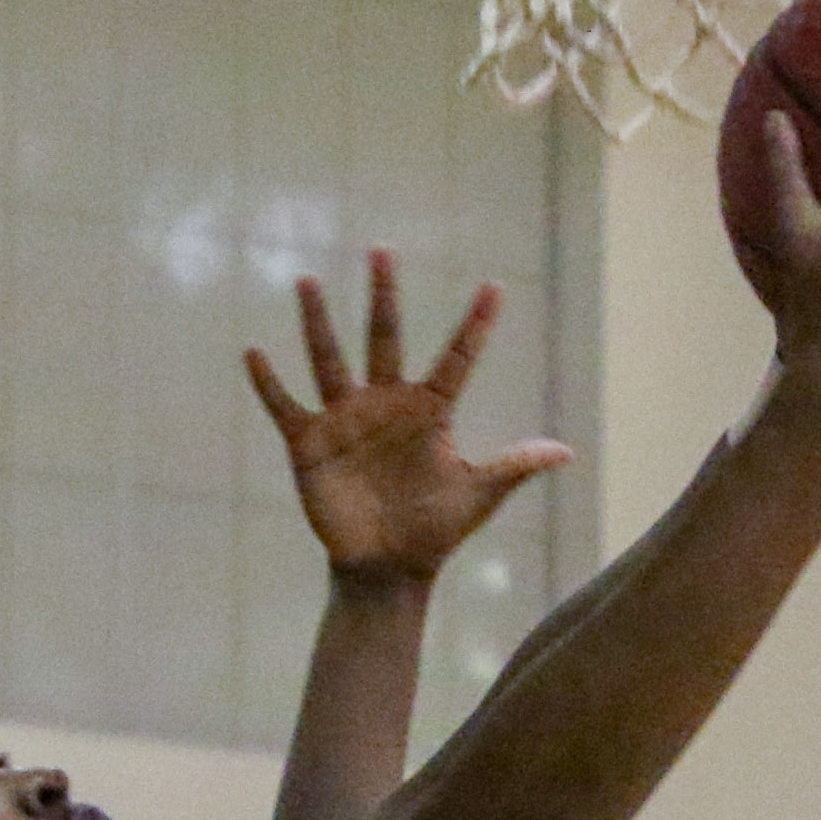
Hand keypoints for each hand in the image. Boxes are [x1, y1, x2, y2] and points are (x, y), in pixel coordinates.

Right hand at [244, 250, 570, 584]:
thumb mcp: (477, 495)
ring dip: (317, 323)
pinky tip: (253, 353)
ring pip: (329, 360)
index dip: (476, 326)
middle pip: (385, 338)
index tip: (495, 287)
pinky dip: (268, 384)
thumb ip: (514, 466)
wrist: (386, 569)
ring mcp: (345, 420)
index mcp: (429, 411)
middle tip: (383, 250)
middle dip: (384, 296)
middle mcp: (385, 404)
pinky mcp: (309, 444)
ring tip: (307, 280)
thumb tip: (566, 452)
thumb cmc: (434, 531)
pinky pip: (285, 406)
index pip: (456, 359)